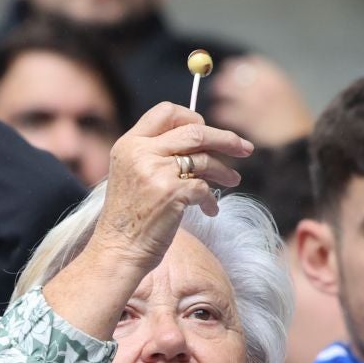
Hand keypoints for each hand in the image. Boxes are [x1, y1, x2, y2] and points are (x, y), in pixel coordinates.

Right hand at [93, 101, 249, 266]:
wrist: (118, 250)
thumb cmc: (130, 217)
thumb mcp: (132, 173)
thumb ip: (156, 153)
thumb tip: (201, 140)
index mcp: (129, 144)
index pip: (166, 112)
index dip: (191, 118)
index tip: (207, 130)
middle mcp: (141, 152)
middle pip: (194, 131)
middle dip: (225, 138)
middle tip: (244, 148)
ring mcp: (156, 171)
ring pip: (204, 158)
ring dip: (224, 170)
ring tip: (233, 180)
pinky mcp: (171, 192)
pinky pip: (205, 188)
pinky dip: (211, 199)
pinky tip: (210, 209)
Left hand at [205, 55, 312, 146]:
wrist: (299, 147)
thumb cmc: (298, 126)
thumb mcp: (289, 98)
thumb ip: (271, 86)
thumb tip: (252, 82)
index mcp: (276, 78)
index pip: (251, 62)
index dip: (238, 68)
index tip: (231, 72)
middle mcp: (263, 85)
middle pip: (233, 74)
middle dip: (224, 82)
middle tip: (220, 90)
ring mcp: (252, 102)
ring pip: (224, 91)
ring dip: (220, 98)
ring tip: (221, 107)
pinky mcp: (244, 119)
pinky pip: (223, 112)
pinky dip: (221, 116)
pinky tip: (224, 121)